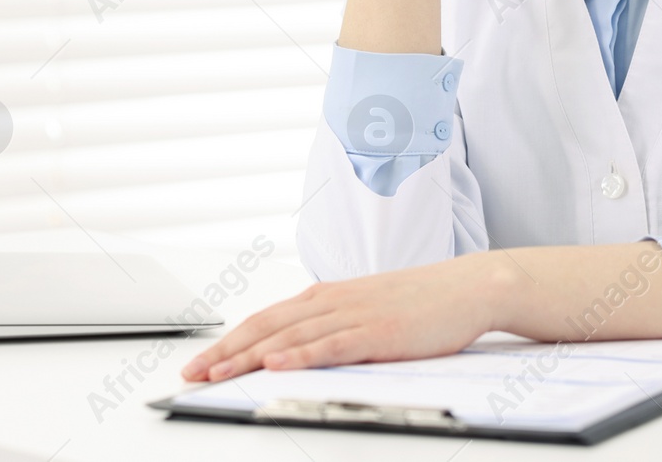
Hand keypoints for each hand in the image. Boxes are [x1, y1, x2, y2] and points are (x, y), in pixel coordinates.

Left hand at [180, 252, 504, 380]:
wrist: (469, 287)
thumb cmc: (423, 301)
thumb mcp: (368, 309)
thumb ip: (334, 324)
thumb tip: (299, 347)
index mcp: (329, 296)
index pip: (267, 318)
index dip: (230, 340)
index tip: (202, 360)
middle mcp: (334, 301)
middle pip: (267, 326)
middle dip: (225, 351)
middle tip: (192, 373)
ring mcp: (355, 315)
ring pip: (290, 336)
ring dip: (249, 356)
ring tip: (217, 373)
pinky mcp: (378, 331)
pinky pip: (331, 344)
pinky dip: (300, 355)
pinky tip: (277, 364)